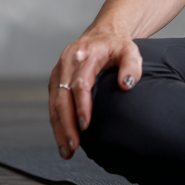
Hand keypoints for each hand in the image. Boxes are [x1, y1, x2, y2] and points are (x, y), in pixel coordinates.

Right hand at [48, 30, 142, 158]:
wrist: (103, 33)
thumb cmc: (117, 44)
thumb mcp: (130, 50)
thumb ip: (132, 66)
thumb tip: (126, 85)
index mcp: (84, 55)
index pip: (80, 84)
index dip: (81, 106)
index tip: (85, 125)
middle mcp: (66, 63)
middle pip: (62, 98)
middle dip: (66, 125)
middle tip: (73, 146)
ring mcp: (58, 72)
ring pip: (53, 104)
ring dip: (59, 129)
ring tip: (67, 151)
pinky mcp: (55, 81)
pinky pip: (53, 104)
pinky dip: (57, 123)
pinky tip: (63, 139)